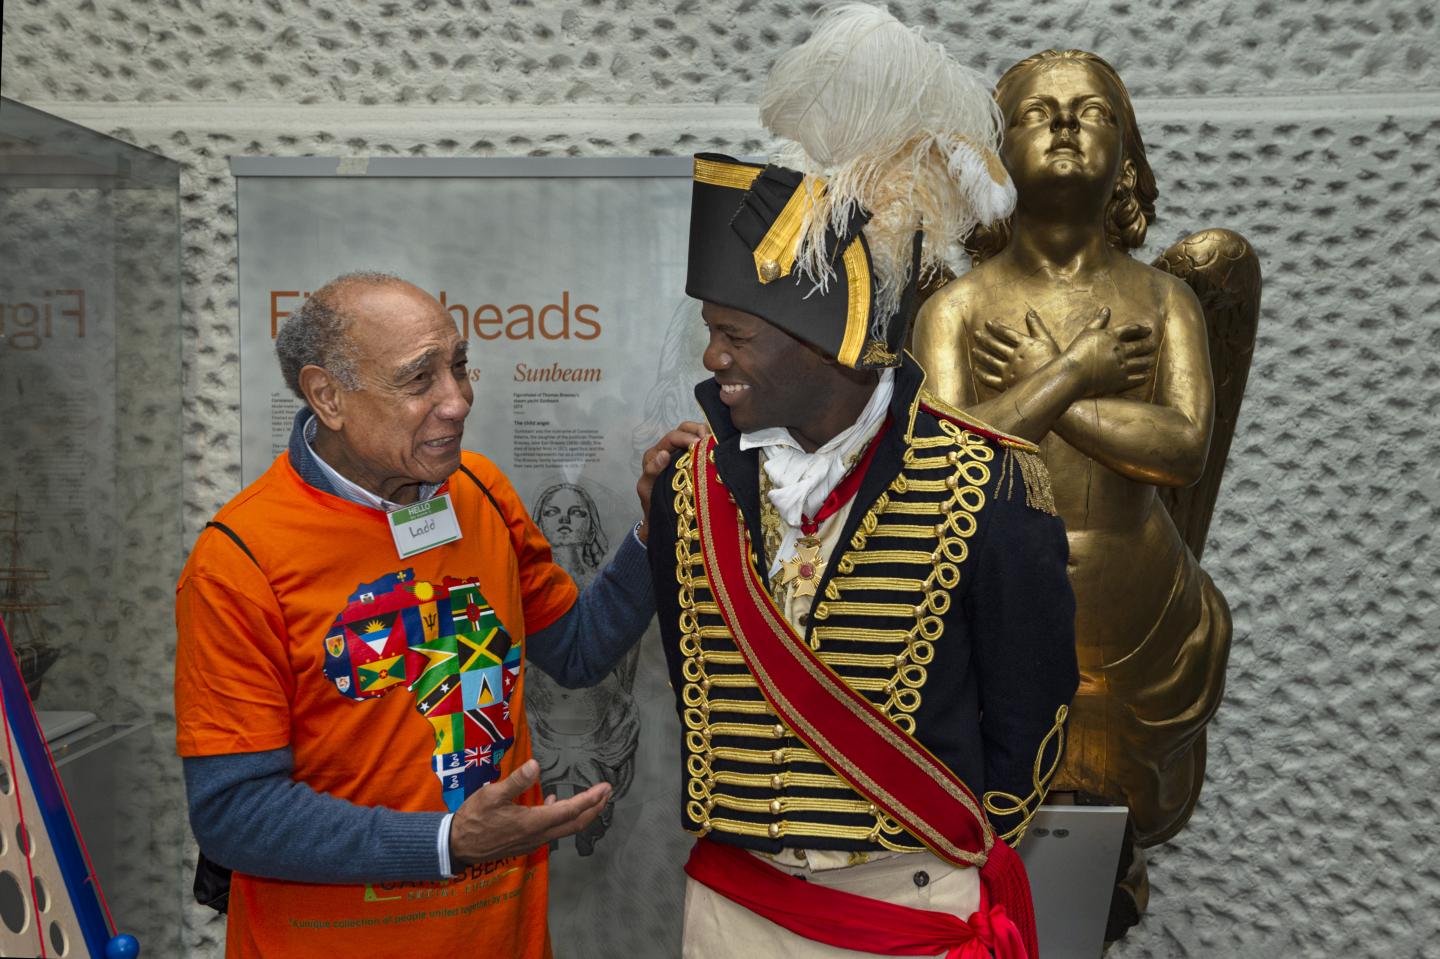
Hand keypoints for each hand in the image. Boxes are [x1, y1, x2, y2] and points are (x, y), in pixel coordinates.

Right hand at [448, 759, 610, 868]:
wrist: (458, 846)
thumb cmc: (473, 818)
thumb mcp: (491, 795)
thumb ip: (516, 781)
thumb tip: (536, 765)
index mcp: (533, 822)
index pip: (570, 810)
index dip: (590, 799)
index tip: (605, 787)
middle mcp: (538, 834)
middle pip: (576, 823)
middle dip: (595, 808)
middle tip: (608, 793)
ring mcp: (533, 840)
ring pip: (566, 828)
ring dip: (582, 813)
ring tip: (592, 798)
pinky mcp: (527, 842)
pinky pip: (553, 830)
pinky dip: (563, 817)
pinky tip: (555, 802)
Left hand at [636, 420, 707, 543]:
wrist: (662, 522)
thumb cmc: (653, 505)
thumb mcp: (648, 490)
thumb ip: (652, 472)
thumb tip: (663, 455)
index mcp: (656, 454)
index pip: (673, 436)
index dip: (686, 437)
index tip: (699, 443)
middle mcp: (669, 451)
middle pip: (685, 429)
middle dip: (699, 430)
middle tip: (710, 440)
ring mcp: (682, 457)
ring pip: (696, 435)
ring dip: (707, 436)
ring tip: (716, 444)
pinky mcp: (694, 464)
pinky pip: (703, 449)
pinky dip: (712, 446)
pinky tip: (719, 452)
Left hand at [974, 309, 1061, 390]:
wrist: (1056, 385)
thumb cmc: (1054, 361)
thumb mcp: (1047, 340)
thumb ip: (1037, 326)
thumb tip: (1030, 312)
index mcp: (1023, 344)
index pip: (1006, 333)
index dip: (995, 327)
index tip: (987, 323)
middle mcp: (1013, 356)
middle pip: (994, 345)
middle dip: (984, 339)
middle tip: (975, 334)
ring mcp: (1008, 371)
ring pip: (990, 361)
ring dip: (981, 355)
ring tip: (974, 350)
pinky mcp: (1006, 385)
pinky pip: (990, 379)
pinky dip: (982, 375)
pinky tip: (976, 370)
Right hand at [1060, 307, 1156, 396]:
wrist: (1073, 373)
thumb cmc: (1077, 351)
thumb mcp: (1087, 332)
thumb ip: (1098, 320)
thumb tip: (1106, 308)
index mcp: (1112, 337)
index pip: (1131, 330)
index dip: (1141, 329)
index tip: (1148, 330)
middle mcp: (1120, 351)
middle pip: (1140, 346)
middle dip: (1149, 345)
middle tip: (1154, 344)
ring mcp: (1122, 367)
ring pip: (1141, 363)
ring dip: (1148, 361)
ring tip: (1151, 360)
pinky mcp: (1120, 381)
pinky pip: (1136, 379)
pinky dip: (1143, 377)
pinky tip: (1146, 375)